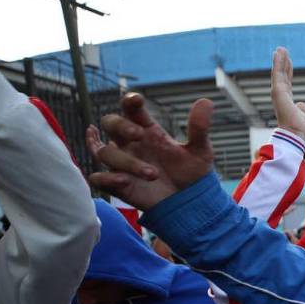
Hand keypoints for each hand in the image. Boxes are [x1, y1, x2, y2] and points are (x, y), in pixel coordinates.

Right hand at [86, 94, 214, 209]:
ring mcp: (122, 163)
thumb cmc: (192, 174)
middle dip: (120, 125)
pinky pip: (98, 178)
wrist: (191, 203)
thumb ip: (199, 128)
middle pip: (110, 123)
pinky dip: (106, 178)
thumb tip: (206, 102)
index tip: (136, 100)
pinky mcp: (118, 184)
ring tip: (154, 174)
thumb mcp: (200, 150)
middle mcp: (131, 144)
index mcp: (148, 130)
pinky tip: (124, 180)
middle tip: (139, 133)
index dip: (129, 101)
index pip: (131, 109)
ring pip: (105, 152)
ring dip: (127, 161)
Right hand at [270, 48, 304, 138]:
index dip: (288, 71)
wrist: (295, 134)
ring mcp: (278, 92)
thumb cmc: (300, 130)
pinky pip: (277, 73)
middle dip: (282, 62)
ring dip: (279, 59)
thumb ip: (302, 109)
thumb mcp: (303, 117)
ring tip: (280, 48)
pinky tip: (278, 52)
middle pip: (282, 75)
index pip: (287, 82)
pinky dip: (277, 62)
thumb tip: (302, 104)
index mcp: (287, 101)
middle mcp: (281, 96)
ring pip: (278, 72)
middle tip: (282, 50)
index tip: (288, 61)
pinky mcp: (277, 90)